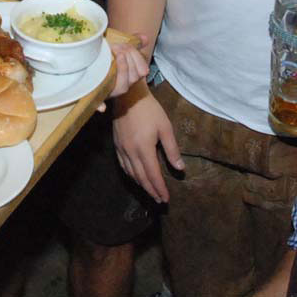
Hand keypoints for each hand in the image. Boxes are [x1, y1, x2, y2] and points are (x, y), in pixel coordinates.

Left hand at [96, 33, 149, 111]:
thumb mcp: (119, 50)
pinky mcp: (97, 98)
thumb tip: (145, 38)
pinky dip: (101, 106)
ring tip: (110, 55)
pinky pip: (100, 105)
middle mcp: (124, 85)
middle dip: (127, 59)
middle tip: (116, 47)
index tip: (125, 47)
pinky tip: (101, 107)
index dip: (136, 58)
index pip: (142, 71)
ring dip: (120, 70)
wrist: (87, 68)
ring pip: (123, 86)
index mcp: (130, 75)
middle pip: (134, 76)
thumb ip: (133, 43)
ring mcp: (111, 92)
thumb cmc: (105, 58)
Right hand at [112, 88, 181, 202]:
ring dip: (141, 185)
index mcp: (144, 149)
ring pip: (131, 173)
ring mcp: (121, 149)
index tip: (166, 198)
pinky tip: (136, 178)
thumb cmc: (150, 110)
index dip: (160, 188)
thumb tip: (180, 168)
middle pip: (141, 178)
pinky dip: (131, 175)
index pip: (153, 175)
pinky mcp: (116, 145)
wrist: (128, 96)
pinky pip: (123, 165)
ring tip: (150, 192)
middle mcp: (131, 152)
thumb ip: (172, 150)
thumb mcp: (165, 128)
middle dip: (151, 191)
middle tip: (159, 200)